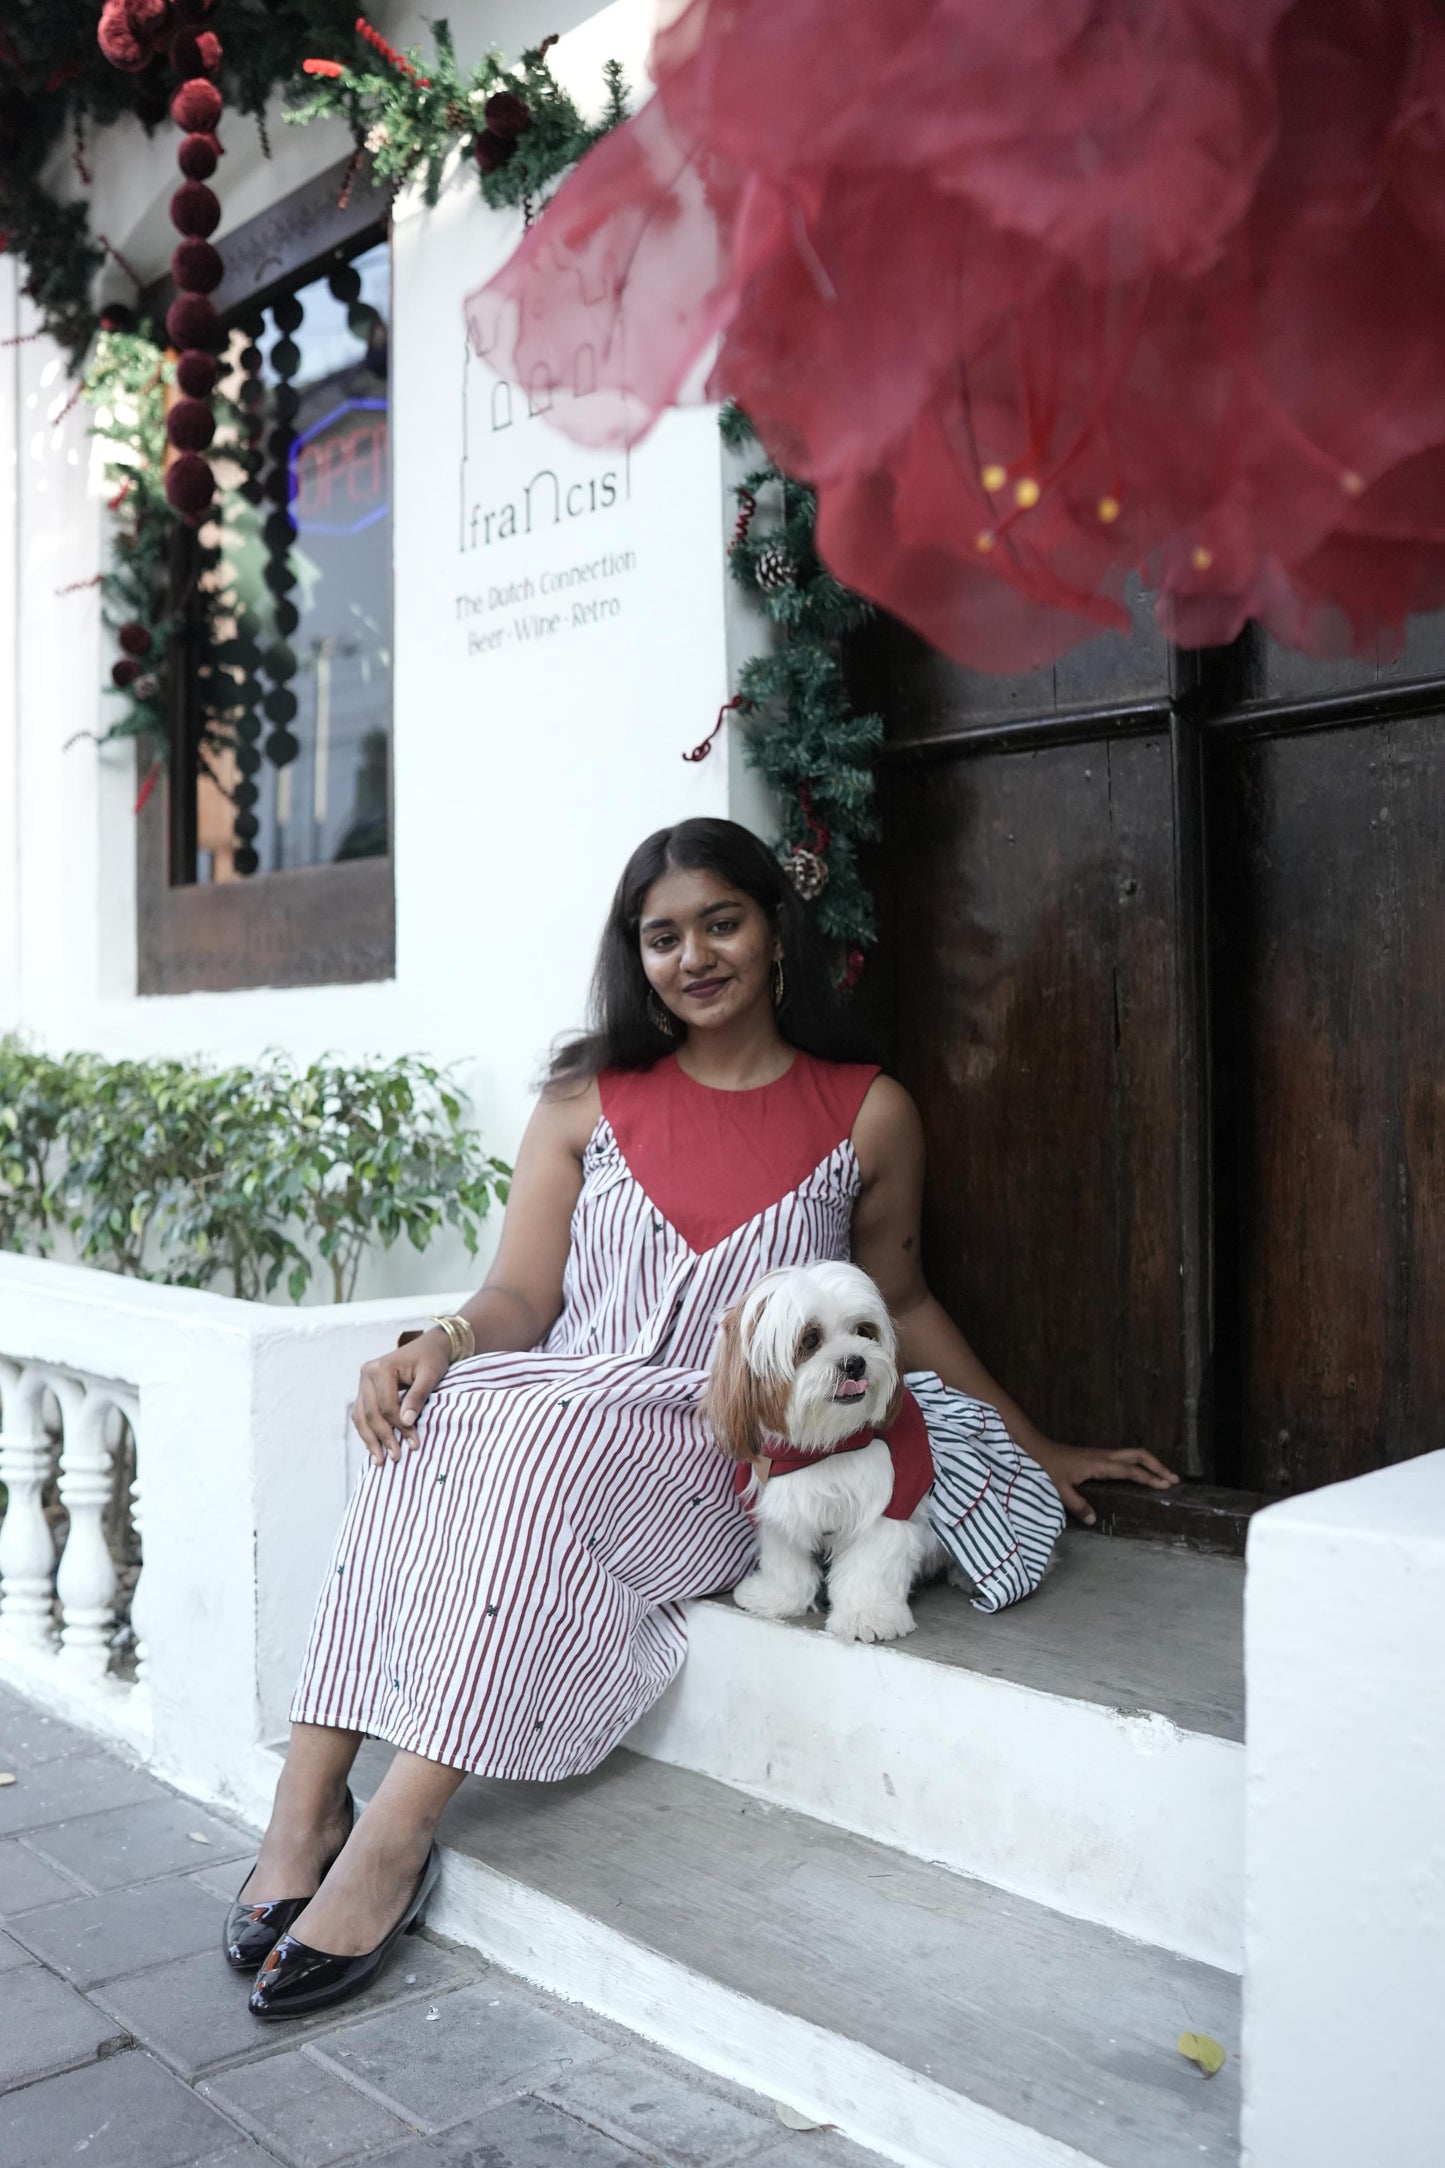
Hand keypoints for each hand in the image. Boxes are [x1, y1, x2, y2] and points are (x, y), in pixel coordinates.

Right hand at [351, 1329, 451, 1466]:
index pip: (387, 1406)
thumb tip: (406, 1422)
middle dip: (383, 1438)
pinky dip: (367, 1431)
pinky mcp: (364, 1389)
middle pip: (371, 1413)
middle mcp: (367, 1373)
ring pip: (361, 1416)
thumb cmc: (432, 1359)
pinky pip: (361, 1414)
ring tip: (380, 1460)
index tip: (414, 1444)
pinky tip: (374, 1447)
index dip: (400, 1427)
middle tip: (396, 1458)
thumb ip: (418, 1397)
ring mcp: (363, 1381)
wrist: (430, 1345)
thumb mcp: (430, 1375)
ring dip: (370, 1439)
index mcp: (381, 1368)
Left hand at [1024, 1436, 1178, 1525]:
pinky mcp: (1098, 1456)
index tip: (1166, 1485)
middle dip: (1158, 1466)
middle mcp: (1104, 1456)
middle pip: (1138, 1455)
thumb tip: (1094, 1520)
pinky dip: (1138, 1464)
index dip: (1149, 1478)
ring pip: (1132, 1454)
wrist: (1037, 1448)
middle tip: (1174, 1479)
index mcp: (1099, 1464)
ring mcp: (1102, 1454)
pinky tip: (1140, 1474)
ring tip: (1164, 1476)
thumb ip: (1077, 1505)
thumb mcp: (1060, 1490)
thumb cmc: (1047, 1467)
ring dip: (1150, 1463)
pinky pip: (1124, 1457)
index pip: (1131, 1471)